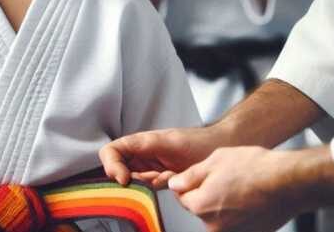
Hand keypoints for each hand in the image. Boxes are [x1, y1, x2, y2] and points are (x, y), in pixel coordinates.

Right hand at [99, 126, 222, 188]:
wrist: (223, 147)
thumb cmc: (200, 141)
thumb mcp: (170, 142)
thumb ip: (146, 146)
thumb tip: (126, 165)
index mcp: (140, 141)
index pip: (111, 151)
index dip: (111, 166)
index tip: (124, 180)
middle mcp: (141, 154)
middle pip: (118, 169)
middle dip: (132, 181)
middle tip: (152, 181)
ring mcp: (150, 167)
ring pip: (132, 182)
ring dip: (147, 187)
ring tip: (168, 178)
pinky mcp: (159, 179)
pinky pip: (147, 189)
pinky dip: (156, 192)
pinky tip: (172, 183)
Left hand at [168, 146, 297, 231]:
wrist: (289, 182)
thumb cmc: (254, 168)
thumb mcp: (214, 161)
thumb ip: (189, 176)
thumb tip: (174, 185)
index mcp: (201, 206)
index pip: (182, 198)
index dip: (189, 184)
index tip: (200, 176)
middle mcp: (215, 227)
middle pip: (200, 209)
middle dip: (205, 195)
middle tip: (224, 178)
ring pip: (218, 217)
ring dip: (222, 205)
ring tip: (239, 187)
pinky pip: (236, 223)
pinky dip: (238, 213)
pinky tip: (249, 198)